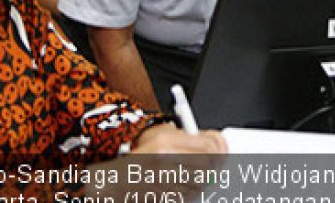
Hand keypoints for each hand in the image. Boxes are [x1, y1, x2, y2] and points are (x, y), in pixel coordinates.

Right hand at [82, 125, 225, 199]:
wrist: (113, 181)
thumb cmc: (137, 158)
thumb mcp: (158, 137)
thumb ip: (185, 138)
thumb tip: (214, 144)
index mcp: (165, 142)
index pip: (208, 144)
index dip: (219, 147)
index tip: (221, 149)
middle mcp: (166, 160)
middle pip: (209, 164)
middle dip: (214, 164)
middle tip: (215, 164)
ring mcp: (165, 181)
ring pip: (202, 181)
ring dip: (202, 179)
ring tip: (192, 174)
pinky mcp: (165, 198)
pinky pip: (190, 195)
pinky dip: (191, 191)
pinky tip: (182, 185)